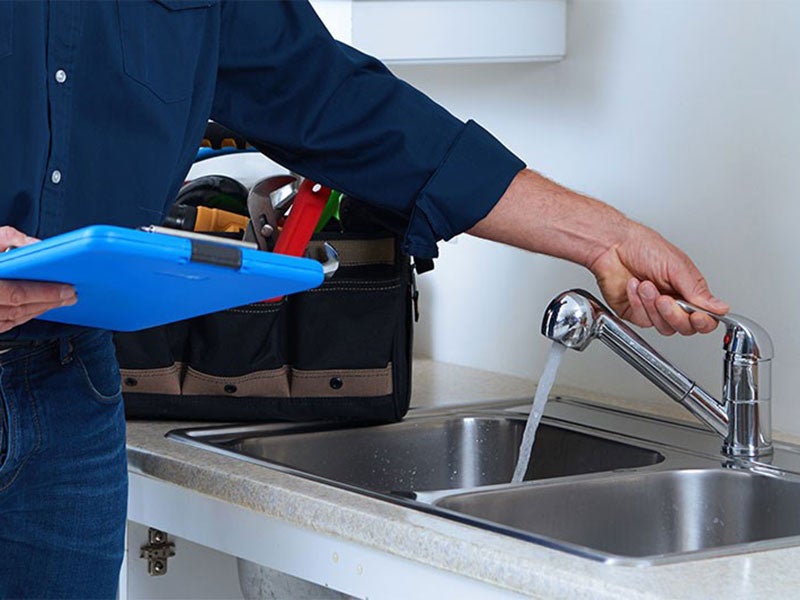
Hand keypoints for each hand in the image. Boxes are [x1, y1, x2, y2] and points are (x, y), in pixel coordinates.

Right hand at [0, 226, 76, 332]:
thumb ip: (9, 238)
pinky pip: (3, 325)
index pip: (14, 293)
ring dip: (38, 311)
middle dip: (47, 302)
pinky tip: (37, 307)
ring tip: (60, 301)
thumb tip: (37, 245)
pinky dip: (22, 317)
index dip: (44, 293)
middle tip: (71, 295)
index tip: (67, 288)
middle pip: (16, 310)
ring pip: (11, 320)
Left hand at [589, 222, 728, 334]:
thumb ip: (698, 291)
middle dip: (674, 314)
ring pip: (663, 327)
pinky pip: (642, 320)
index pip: (704, 317)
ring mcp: (653, 309)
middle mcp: (672, 302)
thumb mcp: (677, 266)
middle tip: (664, 298)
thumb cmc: (643, 247)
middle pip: (685, 327)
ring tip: (645, 285)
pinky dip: (638, 302)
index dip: (703, 322)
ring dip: (653, 306)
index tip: (698, 317)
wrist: (612, 246)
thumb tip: (720, 308)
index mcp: (688, 290)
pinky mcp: (634, 313)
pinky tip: (633, 286)